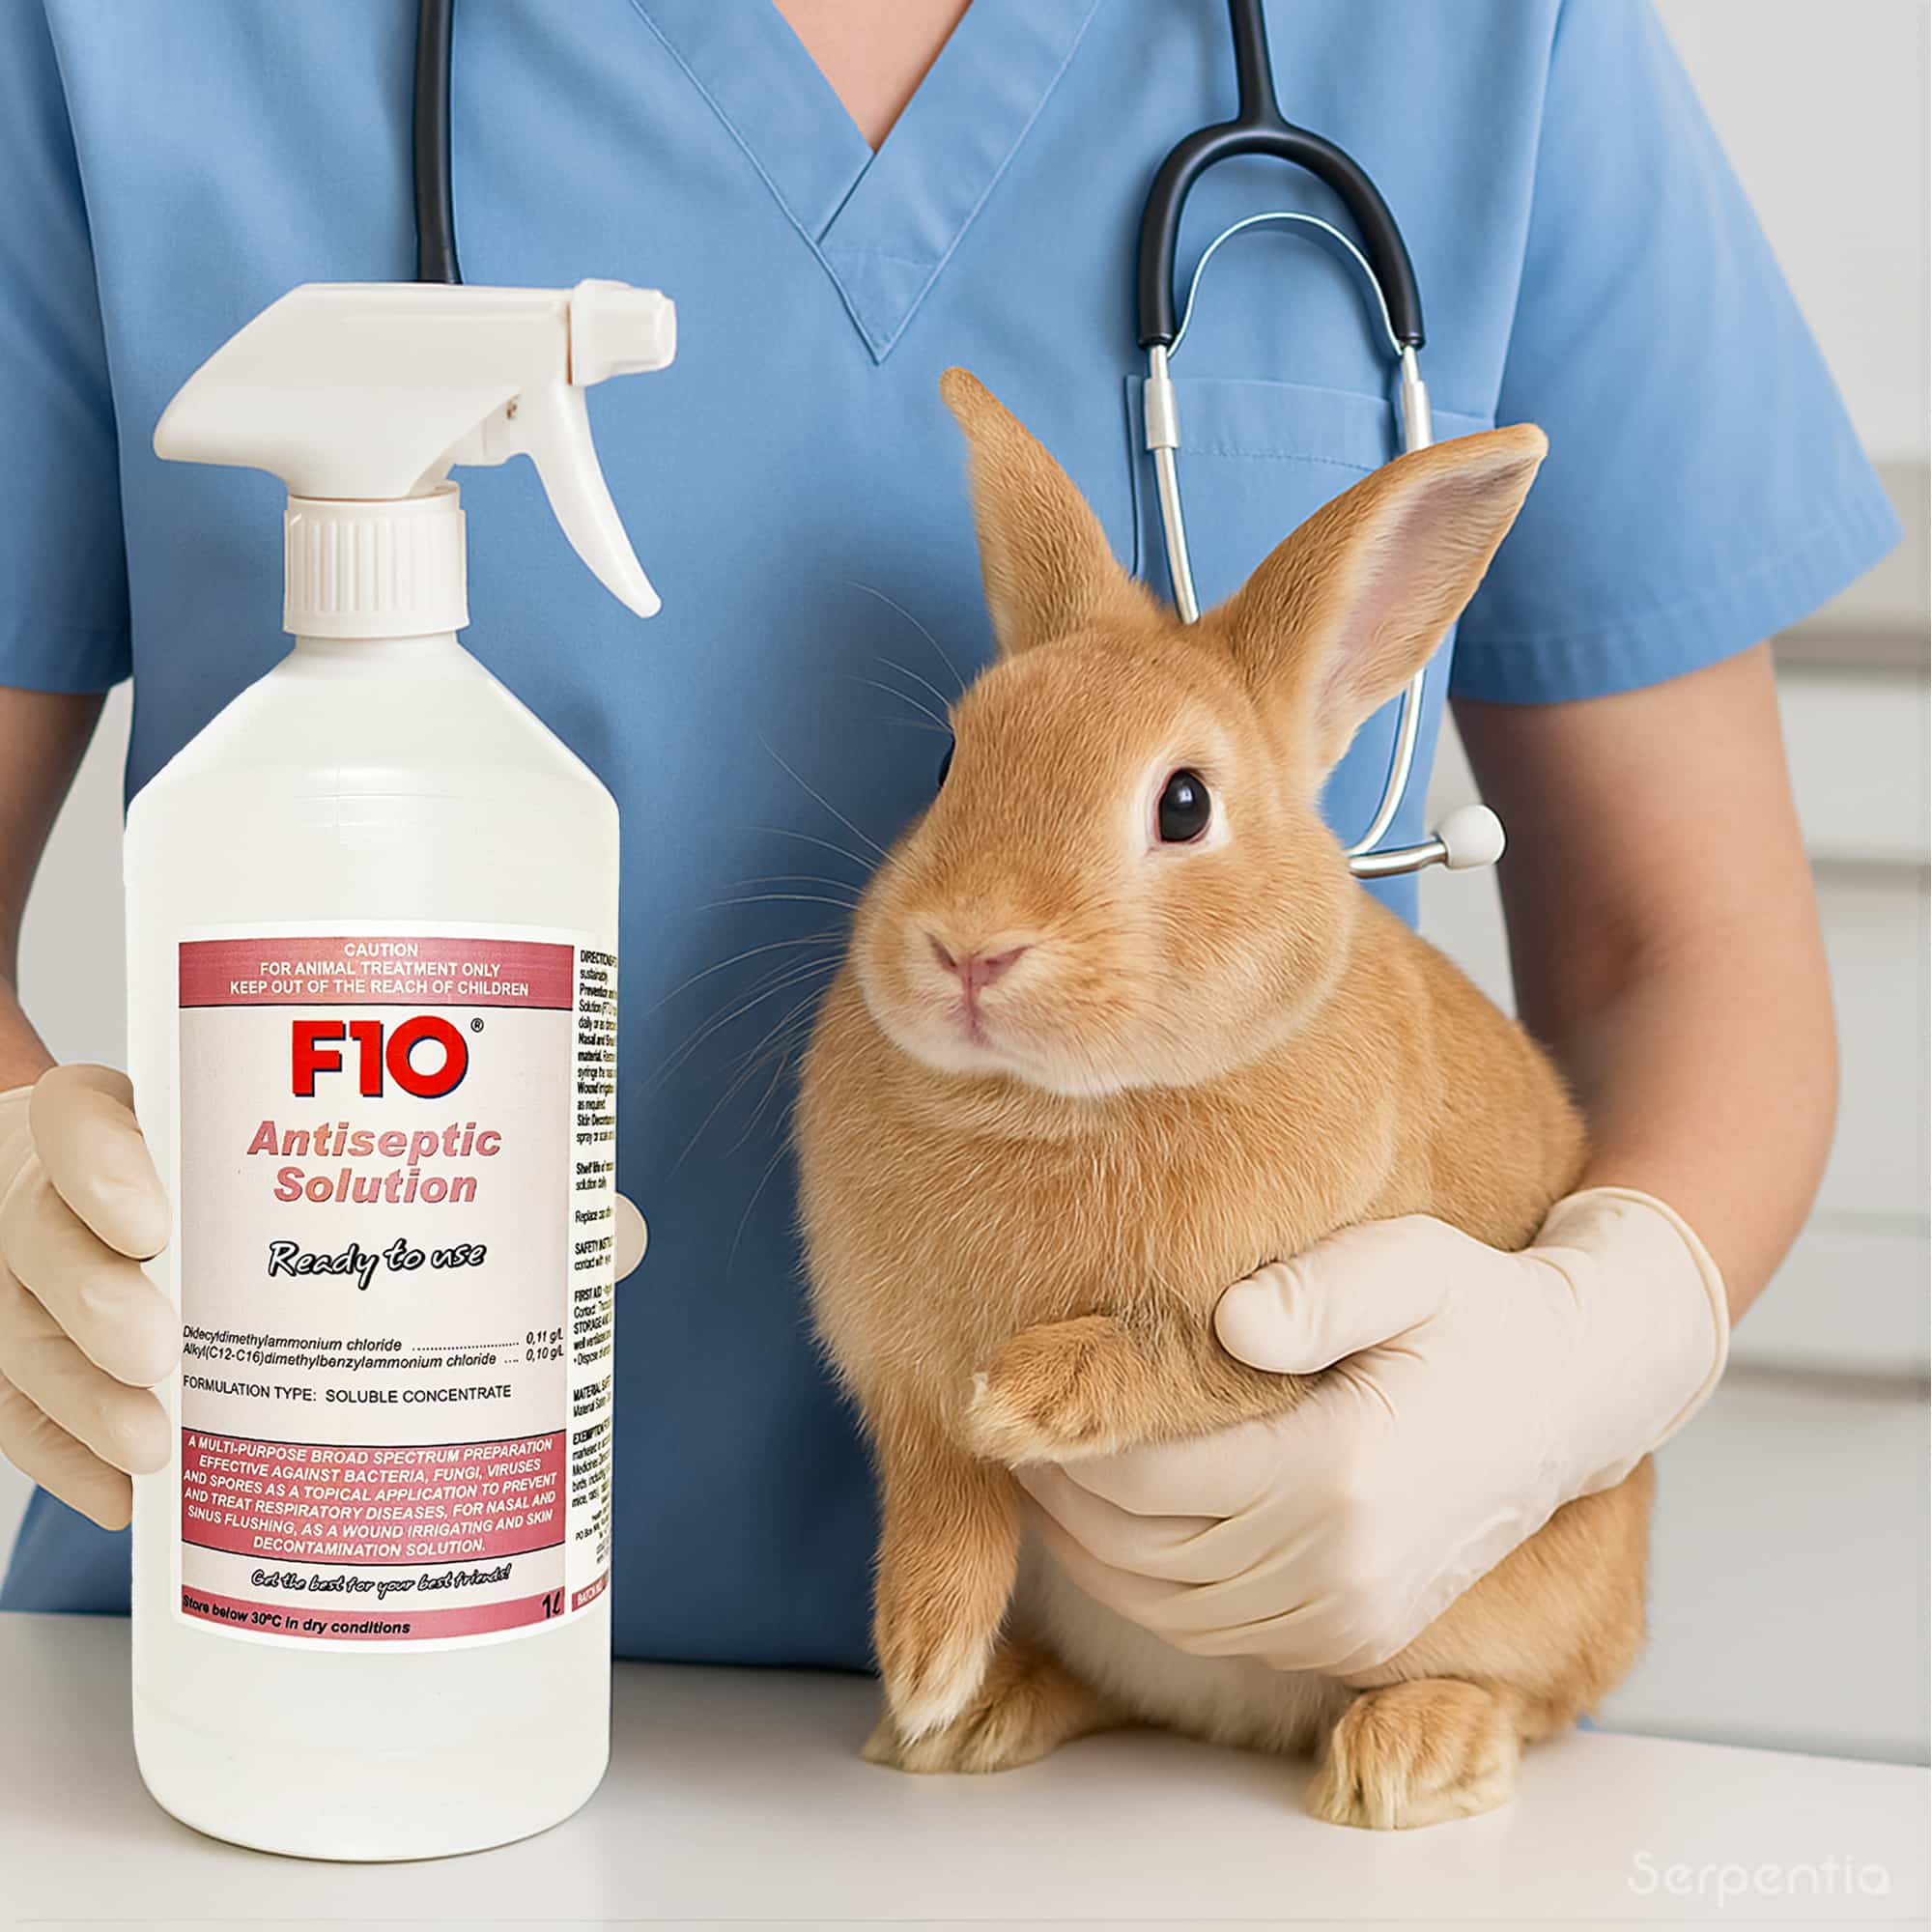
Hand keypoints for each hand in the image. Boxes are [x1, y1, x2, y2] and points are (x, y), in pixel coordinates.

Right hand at [0, 1065, 649, 1532]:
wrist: (156, 1194)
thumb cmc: (275, 1174)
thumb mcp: (345, 1158)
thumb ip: (483, 1198)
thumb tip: (616, 1243)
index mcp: (133, 1119)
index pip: (74, 1114)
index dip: (97, 1159)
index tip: (157, 1217)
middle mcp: (61, 1194)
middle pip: (34, 1239)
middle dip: (92, 1303)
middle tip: (167, 1355)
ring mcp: (31, 1277)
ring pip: (15, 1332)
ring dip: (78, 1396)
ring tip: (157, 1446)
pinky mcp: (27, 1358)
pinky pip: (12, 1415)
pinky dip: (65, 1461)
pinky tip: (132, 1500)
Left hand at [1019, 1189, 1728, 1676]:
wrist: (1570, 1397)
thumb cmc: (1474, 1311)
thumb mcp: (1409, 1265)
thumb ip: (1319, 1290)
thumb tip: (1229, 1318)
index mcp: (1340, 1467)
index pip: (1149, 1474)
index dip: (1068, 1442)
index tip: (1009, 1393)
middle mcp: (1341, 1562)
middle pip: (1141, 1548)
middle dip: (1061, 1497)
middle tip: (1007, 1437)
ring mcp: (1349, 1613)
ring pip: (1165, 1605)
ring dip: (1089, 1553)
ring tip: (1047, 1480)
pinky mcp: (1353, 1639)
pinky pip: (1215, 1630)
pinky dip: (1148, 1591)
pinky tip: (1117, 1529)